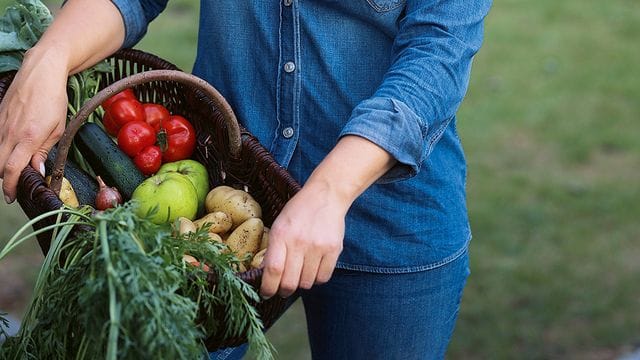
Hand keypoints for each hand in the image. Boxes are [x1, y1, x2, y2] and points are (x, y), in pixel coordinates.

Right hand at [0, 48, 69, 202]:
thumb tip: (37, 170)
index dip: (11, 186)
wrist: (40, 72)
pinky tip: (12, 150)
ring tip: (16, 167)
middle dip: (6, 179)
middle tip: (16, 185)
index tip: (12, 196)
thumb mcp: (58, 128)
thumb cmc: (53, 98)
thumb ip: (44, 151)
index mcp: (28, 137)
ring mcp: (0, 124)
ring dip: (3, 164)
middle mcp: (10, 132)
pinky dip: (0, 149)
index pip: (12, 170)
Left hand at [260, 181, 346, 297]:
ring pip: (307, 283)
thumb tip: (266, 276)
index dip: (268, 287)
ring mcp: (318, 247)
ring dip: (301, 284)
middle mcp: (299, 242)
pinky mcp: (334, 250)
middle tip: (283, 290)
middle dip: (284, 291)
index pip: (273, 270)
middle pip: (290, 282)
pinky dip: (317, 279)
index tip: (266, 293)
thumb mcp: (279, 225)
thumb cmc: (298, 211)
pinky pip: (324, 277)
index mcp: (281, 235)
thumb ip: (273, 249)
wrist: (325, 196)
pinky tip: (313, 270)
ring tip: (300, 274)